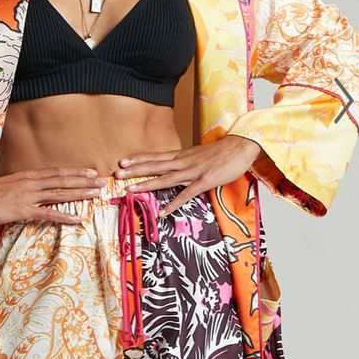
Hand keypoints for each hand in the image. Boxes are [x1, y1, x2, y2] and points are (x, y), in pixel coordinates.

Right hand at [0, 166, 107, 226]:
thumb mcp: (10, 184)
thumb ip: (25, 185)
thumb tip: (37, 188)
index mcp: (28, 176)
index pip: (57, 171)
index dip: (75, 172)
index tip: (91, 172)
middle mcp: (32, 183)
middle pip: (63, 180)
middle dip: (84, 181)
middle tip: (103, 182)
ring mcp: (29, 196)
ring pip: (60, 193)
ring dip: (80, 194)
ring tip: (97, 194)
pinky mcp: (23, 210)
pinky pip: (48, 213)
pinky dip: (65, 215)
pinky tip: (78, 218)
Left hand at [113, 135, 263, 216]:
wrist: (241, 146)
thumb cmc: (221, 152)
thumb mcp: (198, 155)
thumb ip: (185, 161)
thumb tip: (173, 167)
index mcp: (182, 155)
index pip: (156, 156)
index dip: (138, 159)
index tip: (122, 161)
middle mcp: (184, 162)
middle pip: (155, 166)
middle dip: (135, 170)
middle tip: (117, 173)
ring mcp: (193, 171)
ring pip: (166, 178)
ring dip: (147, 184)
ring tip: (131, 190)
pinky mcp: (205, 181)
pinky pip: (187, 194)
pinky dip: (174, 203)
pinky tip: (163, 212)